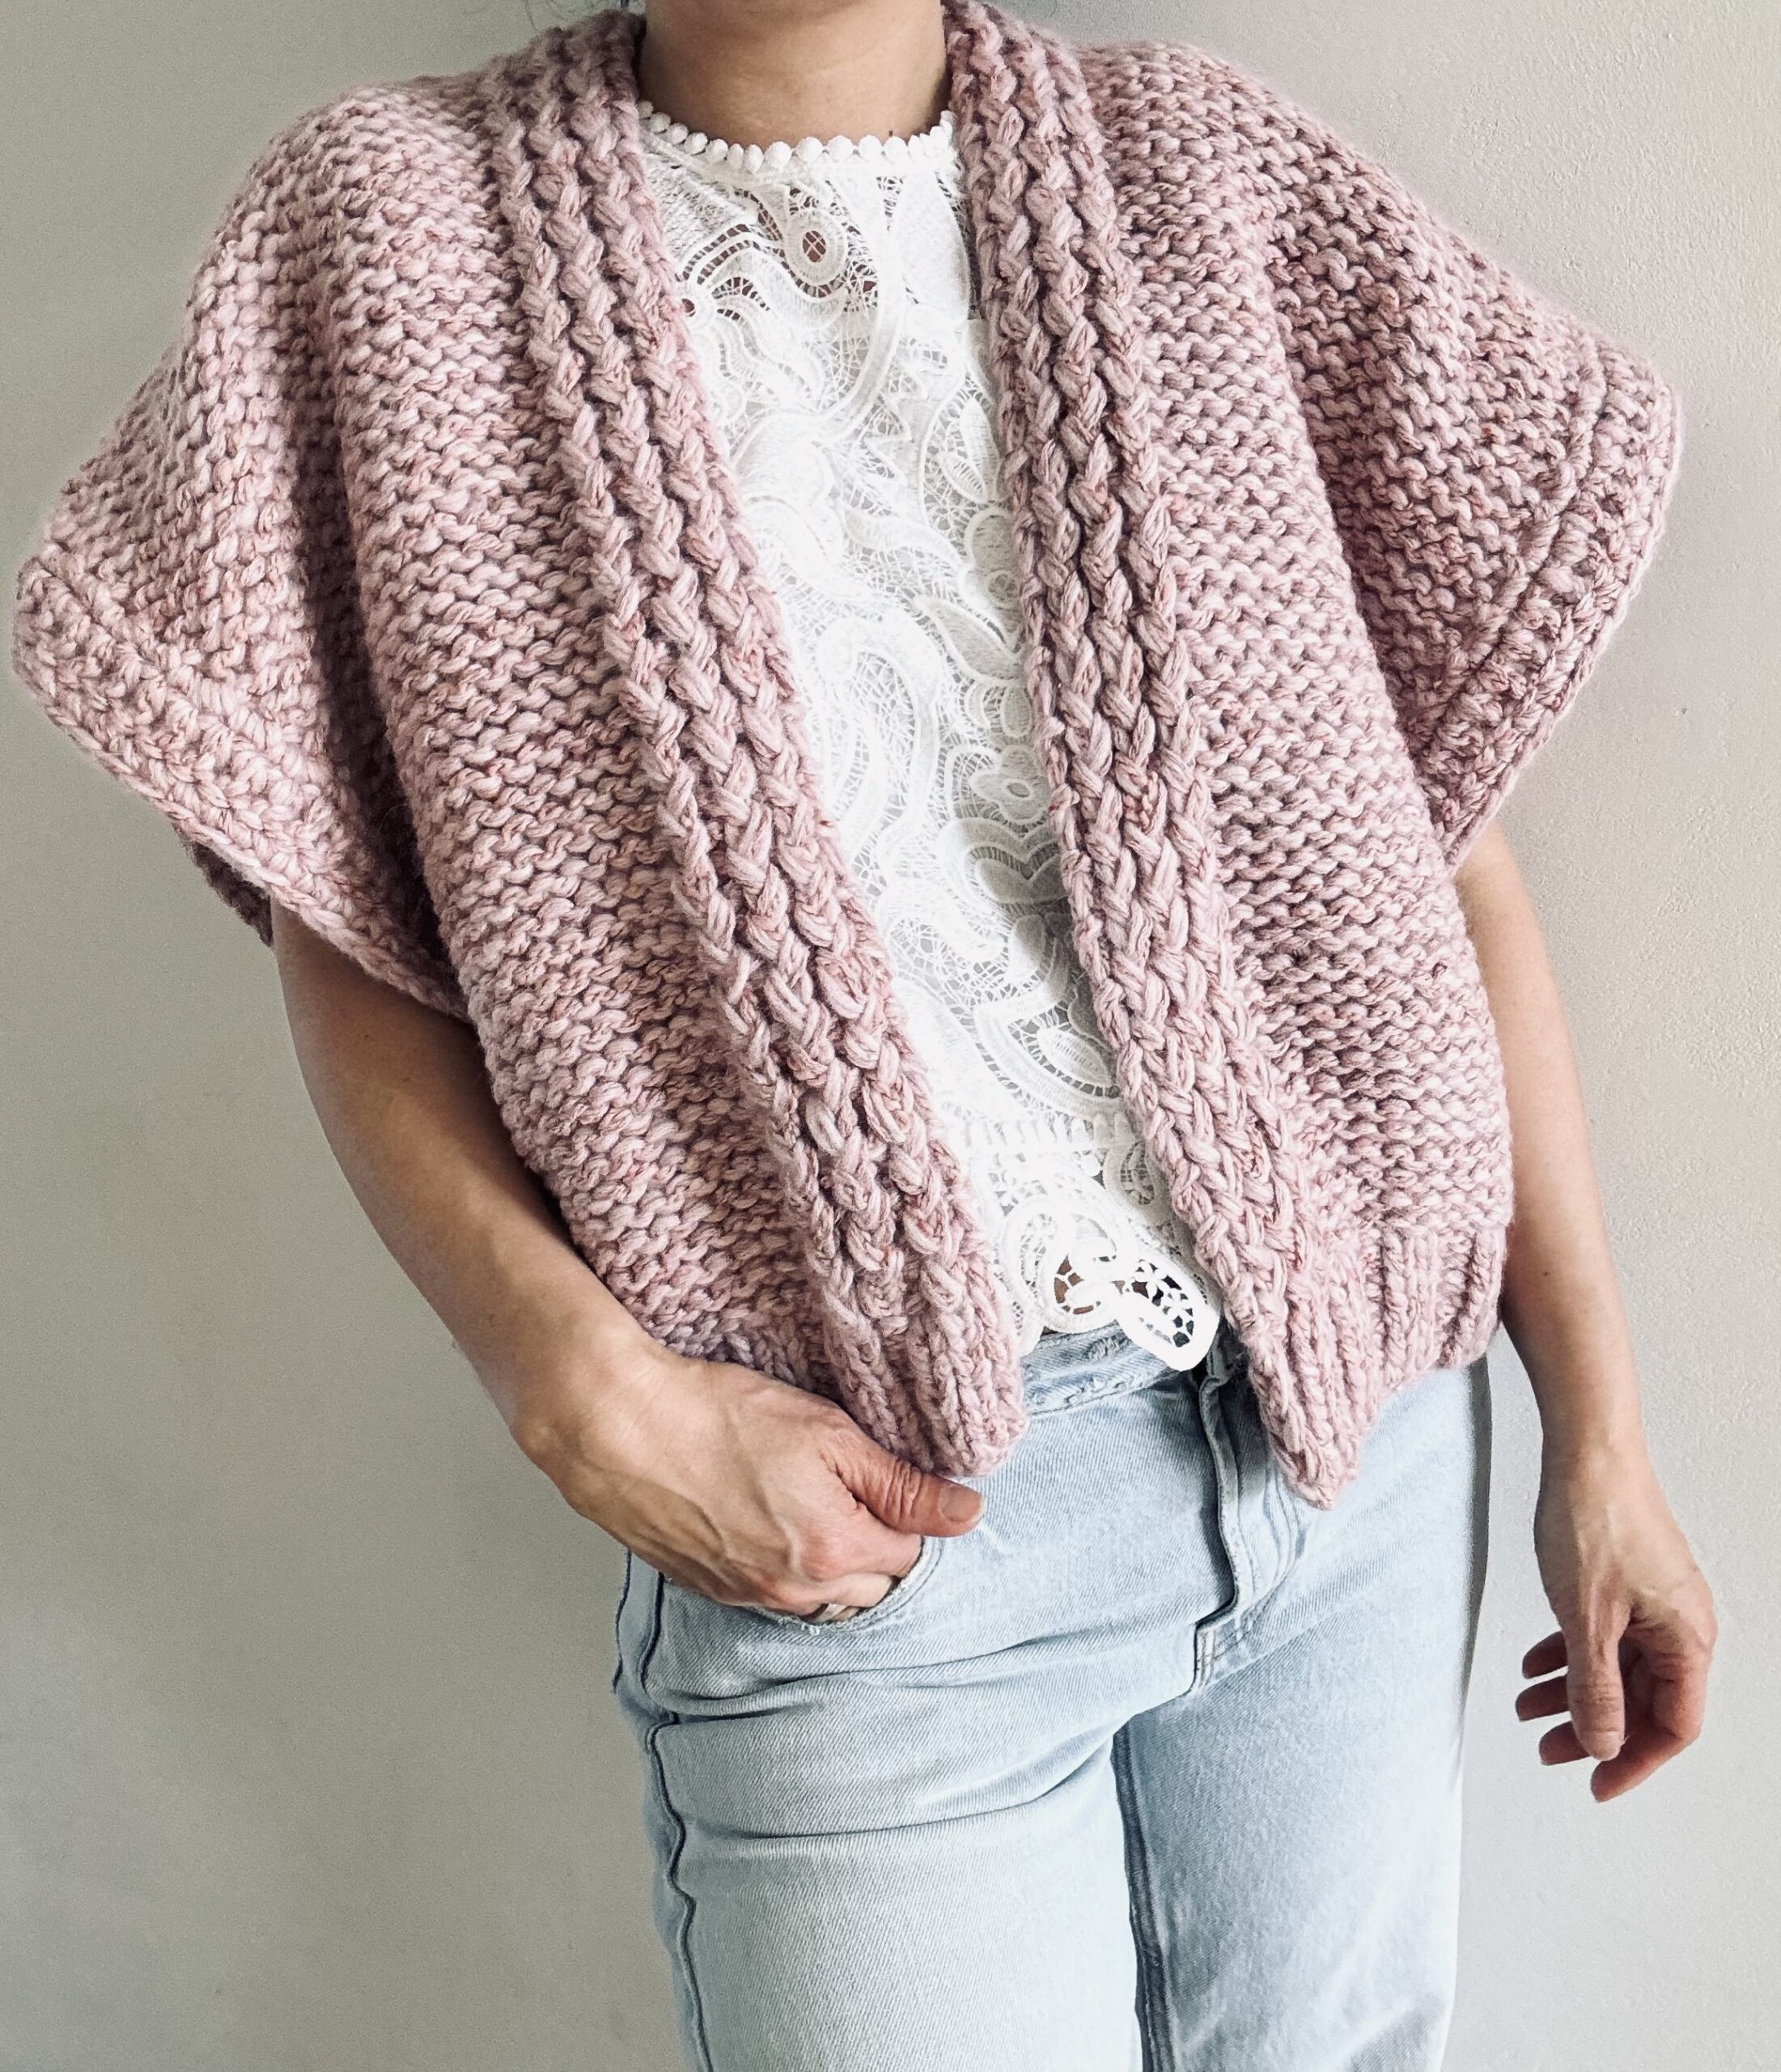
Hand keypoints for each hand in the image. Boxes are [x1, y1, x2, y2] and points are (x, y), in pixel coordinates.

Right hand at [503, 1323, 985, 1616]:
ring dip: (829, 1561)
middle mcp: (796, 1591)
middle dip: (875, 1545)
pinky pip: (773, 1593)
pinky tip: (765, 1516)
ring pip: (822, 1597)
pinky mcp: (712, 1590)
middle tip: (848, 1485)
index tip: (885, 1474)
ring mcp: (749, 1597)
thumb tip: (966, 1513)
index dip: (907, 1511)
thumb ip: (902, 1483)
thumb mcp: (829, 1433)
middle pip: (870, 1587)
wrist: (620, 1428)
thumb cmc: (720, 1417)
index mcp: (836, 1552)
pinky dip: (783, 1564)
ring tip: (805, 1501)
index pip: (912, 1555)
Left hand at [1520, 1437, 1716, 1799]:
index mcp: (1687, 1640)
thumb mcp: (1586, 1620)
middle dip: (1592, 1729)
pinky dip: (1569, 1653)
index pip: (1673, 1725)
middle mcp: (1680, 1624)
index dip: (1634, 1761)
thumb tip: (1603, 1745)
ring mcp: (1655, 1601)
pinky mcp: (1629, 1581)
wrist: (1586, 1449)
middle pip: (1642, 1699)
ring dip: (1572, 1691)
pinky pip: (1604, 1633)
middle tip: (1544, 1749)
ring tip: (1525, 1708)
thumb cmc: (1593, 1522)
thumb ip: (1595, 1689)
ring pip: (1617, 1667)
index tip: (1594, 1784)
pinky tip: (1532, 1664)